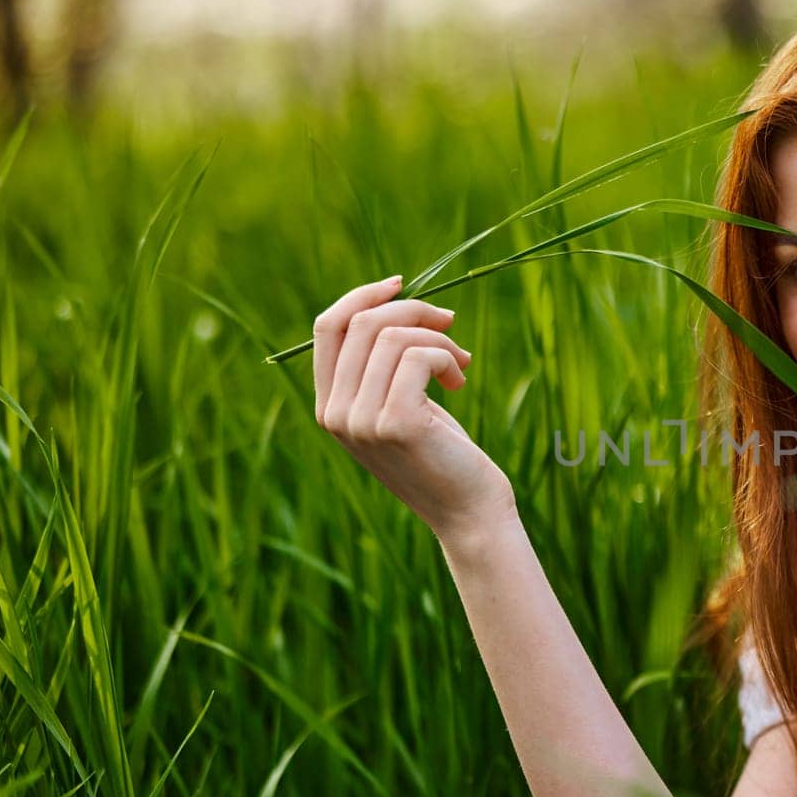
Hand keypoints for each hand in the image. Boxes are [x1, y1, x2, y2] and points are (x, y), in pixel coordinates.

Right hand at [312, 275, 517, 543]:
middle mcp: (335, 414)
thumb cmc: (443, 453)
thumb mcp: (403, 404)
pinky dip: (445, 357)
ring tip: (460, 362)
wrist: (468, 511)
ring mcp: (360, 421)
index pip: (327, 327)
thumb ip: (383, 365)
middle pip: (361, 324)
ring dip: (437, 337)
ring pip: (392, 337)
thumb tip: (395, 299)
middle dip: (413, 310)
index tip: (402, 285)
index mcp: (329, 406)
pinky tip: (459, 381)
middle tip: (450, 324)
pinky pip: (417, 357)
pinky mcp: (396, 424)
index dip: (363, 296)